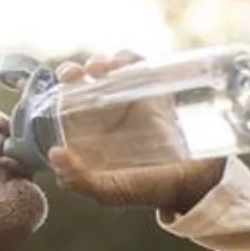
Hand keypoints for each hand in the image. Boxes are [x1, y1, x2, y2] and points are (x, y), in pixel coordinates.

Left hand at [48, 50, 225, 214]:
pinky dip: (127, 58)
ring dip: (99, 62)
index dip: (57, 94)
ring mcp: (130, 100)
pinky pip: (137, 65)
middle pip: (81, 83)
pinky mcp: (154, 90)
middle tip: (74, 75)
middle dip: (72, 72)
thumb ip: (78, 180)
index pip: (65, 107)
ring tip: (100, 70)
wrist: (195, 179)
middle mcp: (107, 115)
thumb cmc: (150, 188)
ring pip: (107, 70)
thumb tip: (55, 153)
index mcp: (90, 136)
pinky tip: (123, 65)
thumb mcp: (109, 192)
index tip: (59, 89)